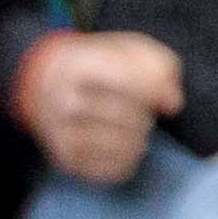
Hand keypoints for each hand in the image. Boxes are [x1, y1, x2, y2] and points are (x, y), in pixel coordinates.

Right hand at [13, 27, 183, 188]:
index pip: (128, 81)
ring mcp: (61, 134)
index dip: (156, 89)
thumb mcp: (127, 49)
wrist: (44, 86)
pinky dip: (130, 158)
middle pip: (130, 117)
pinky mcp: (67, 161)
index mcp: (77, 65)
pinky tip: (122, 144)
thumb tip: (173, 103)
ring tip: (131, 126)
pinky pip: (118, 169)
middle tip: (139, 108)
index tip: (164, 95)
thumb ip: (158, 66)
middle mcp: (63, 101)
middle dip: (146, 114)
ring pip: (127, 146)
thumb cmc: (97, 65)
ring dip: (140, 137)